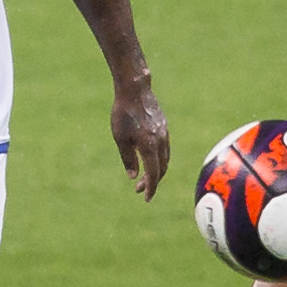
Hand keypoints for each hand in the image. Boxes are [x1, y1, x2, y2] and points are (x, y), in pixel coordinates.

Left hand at [112, 82, 170, 199]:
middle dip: (152, 182)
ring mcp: (164, 134)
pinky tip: (149, 159)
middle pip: (161, 169)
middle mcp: (160, 142)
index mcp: (149, 147)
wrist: (135, 89)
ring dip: (156, 171)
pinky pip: (165, 149)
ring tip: (144, 176)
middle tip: (139, 189)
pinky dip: (159, 159)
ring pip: (165, 159)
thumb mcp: (120, 138)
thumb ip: (128, 159)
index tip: (145, 198)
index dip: (150, 188)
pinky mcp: (164, 127)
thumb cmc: (123, 113)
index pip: (153, 174)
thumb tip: (133, 176)